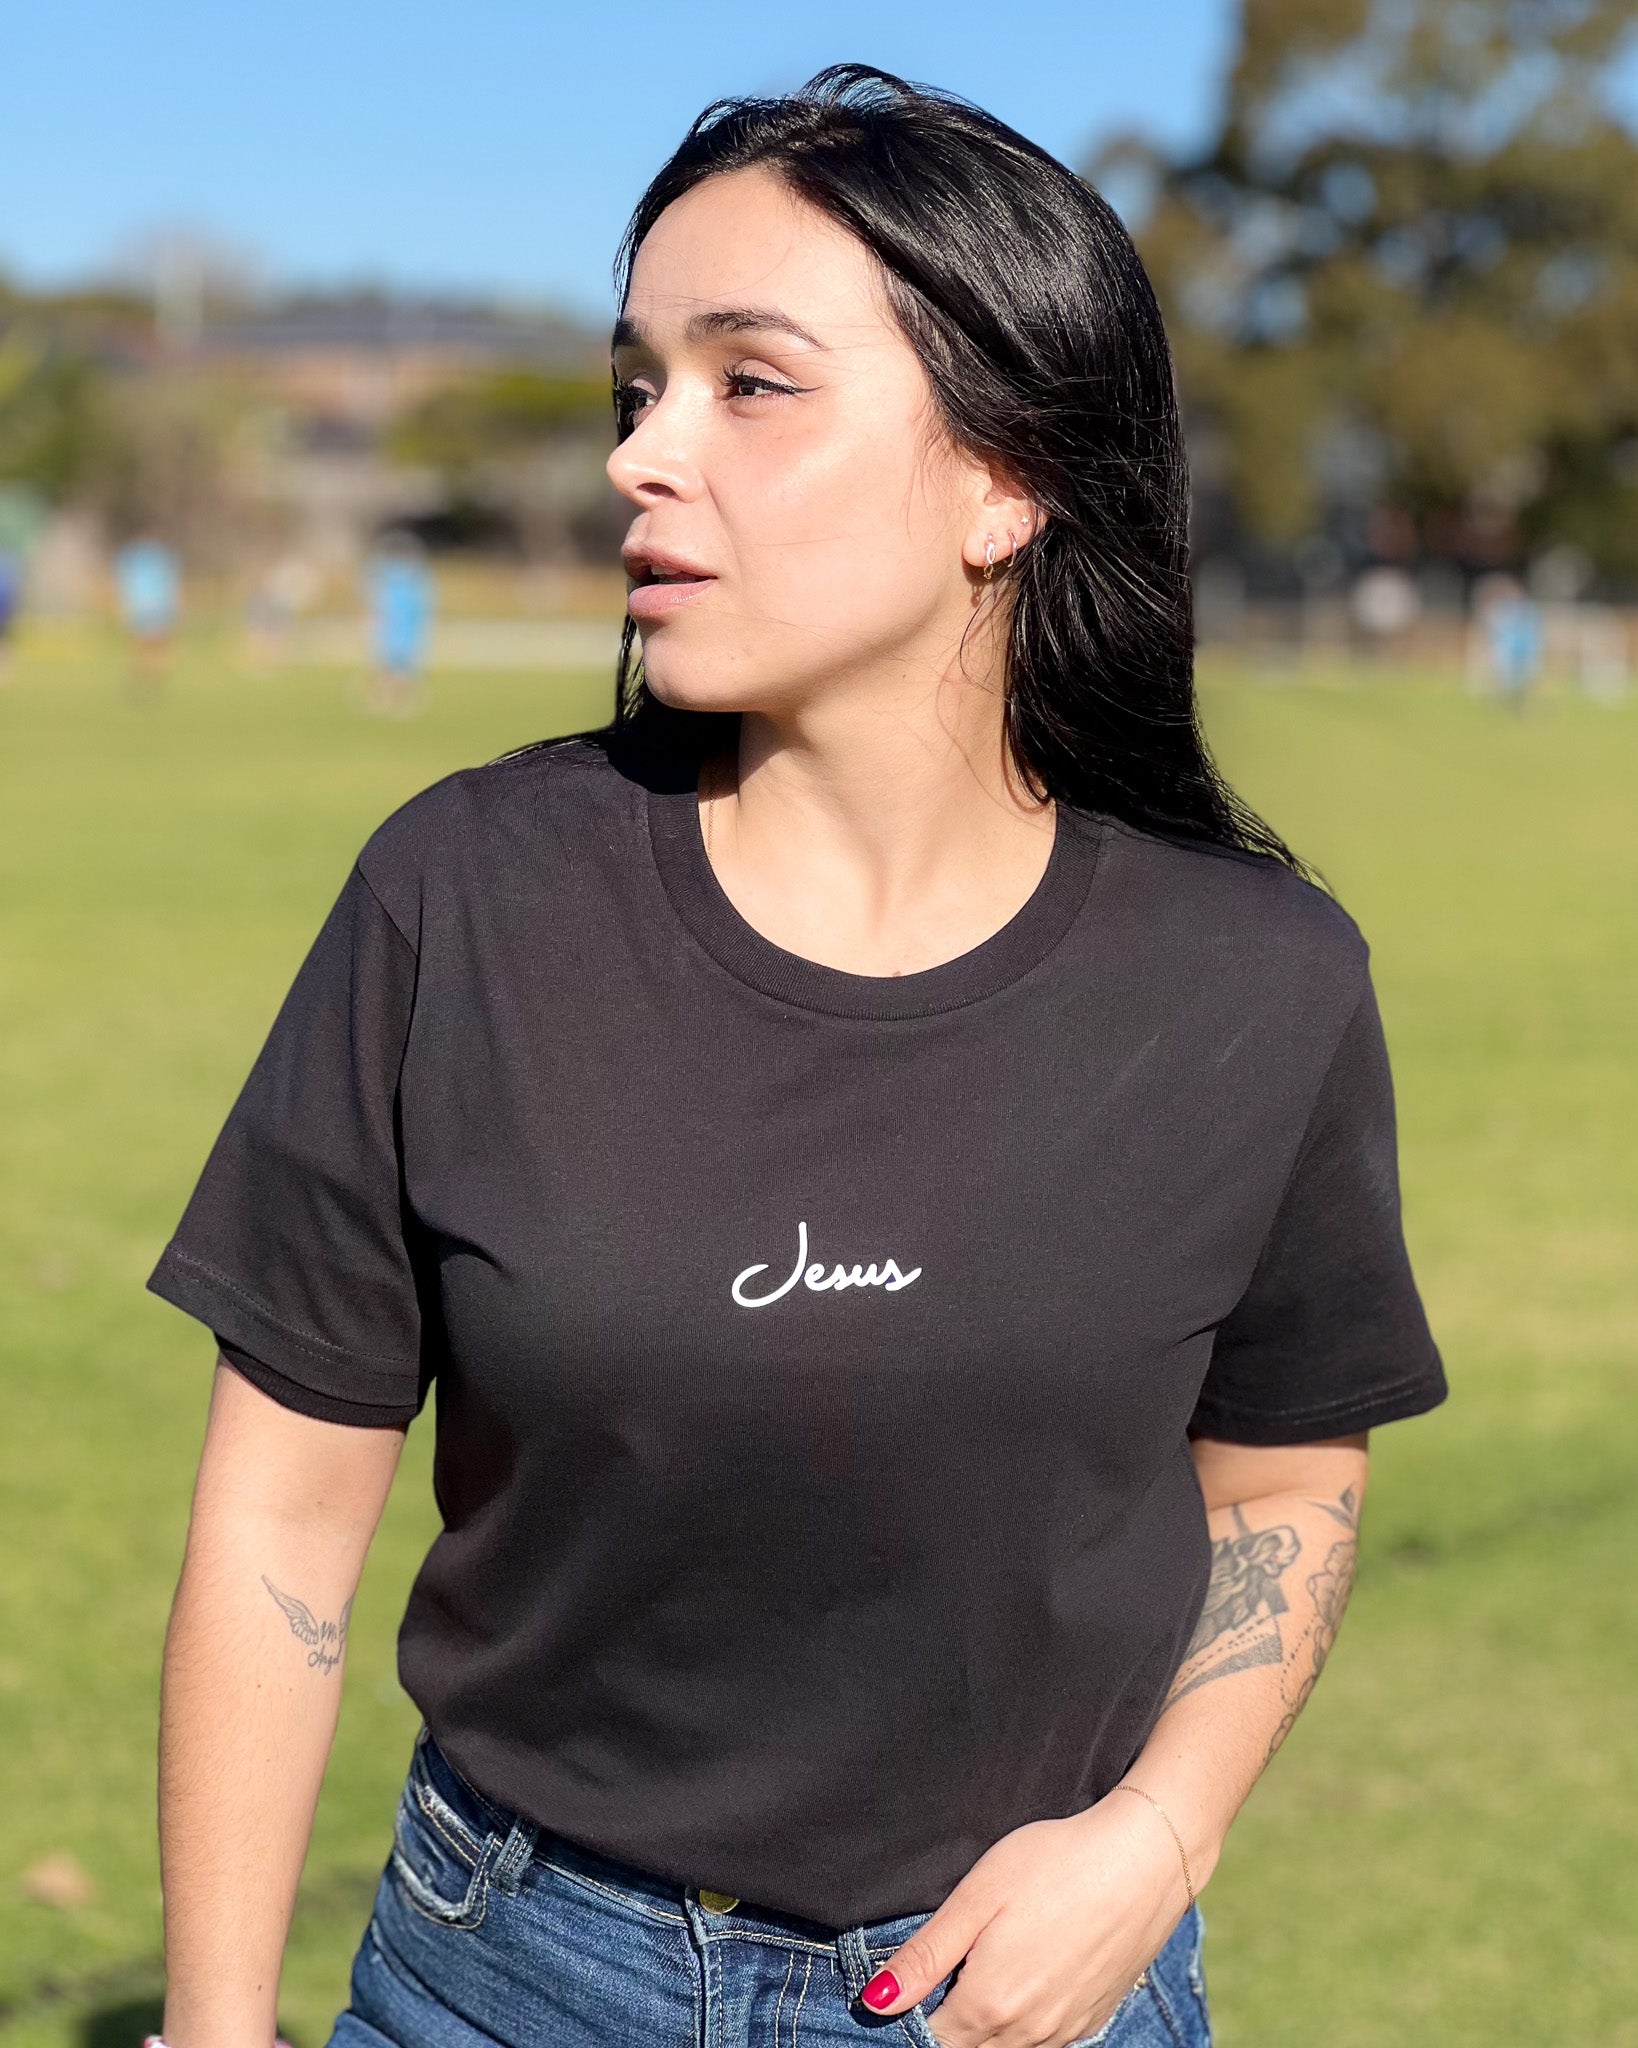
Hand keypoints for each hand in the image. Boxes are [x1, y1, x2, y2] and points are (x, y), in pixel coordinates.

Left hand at [857, 1793, 1197, 2047]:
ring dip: (984, 2025)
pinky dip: (1022, 2025)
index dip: (908, 2017)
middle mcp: (1027, 2034)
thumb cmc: (1054, 1864)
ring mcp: (1065, 2032)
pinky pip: (1043, 2041)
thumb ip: (927, 1956)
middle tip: (942, 1975)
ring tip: (985, 1968)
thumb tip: (877, 2001)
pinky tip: (1025, 1977)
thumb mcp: (977, 1897)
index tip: (906, 1986)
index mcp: (989, 2005)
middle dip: (944, 2024)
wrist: (1144, 1860)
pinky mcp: (1092, 2020)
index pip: (929, 2039)